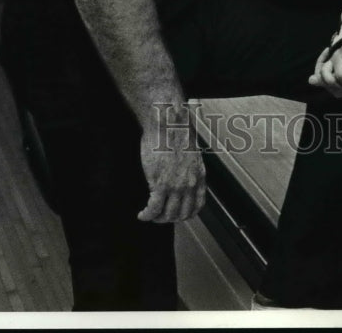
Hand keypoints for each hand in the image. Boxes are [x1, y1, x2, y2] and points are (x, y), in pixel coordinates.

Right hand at [138, 105, 205, 223]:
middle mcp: (190, 183)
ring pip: (168, 215)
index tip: (178, 214)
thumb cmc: (176, 132)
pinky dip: (147, 215)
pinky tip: (142, 214)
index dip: (186, 214)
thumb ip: (188, 169)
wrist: (168, 123)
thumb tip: (181, 177)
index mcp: (199, 175)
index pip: (197, 205)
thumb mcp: (190, 153)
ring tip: (150, 215)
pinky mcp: (160, 184)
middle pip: (182, 214)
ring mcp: (176, 186)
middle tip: (160, 216)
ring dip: (157, 218)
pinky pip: (153, 209)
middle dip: (170, 218)